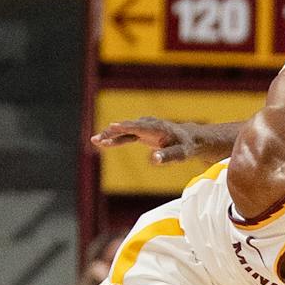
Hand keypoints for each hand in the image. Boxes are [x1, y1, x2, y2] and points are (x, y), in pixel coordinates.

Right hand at [90, 117, 210, 161]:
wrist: (189, 138)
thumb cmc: (186, 147)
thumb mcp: (180, 154)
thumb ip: (167, 156)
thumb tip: (154, 160)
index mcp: (158, 128)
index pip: (139, 127)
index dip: (126, 127)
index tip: (113, 126)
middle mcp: (148, 125)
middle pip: (127, 128)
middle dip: (112, 133)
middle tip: (97, 139)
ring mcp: (144, 127)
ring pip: (124, 131)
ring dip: (109, 136)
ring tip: (95, 141)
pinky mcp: (141, 132)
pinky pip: (126, 135)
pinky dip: (115, 139)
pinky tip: (103, 143)